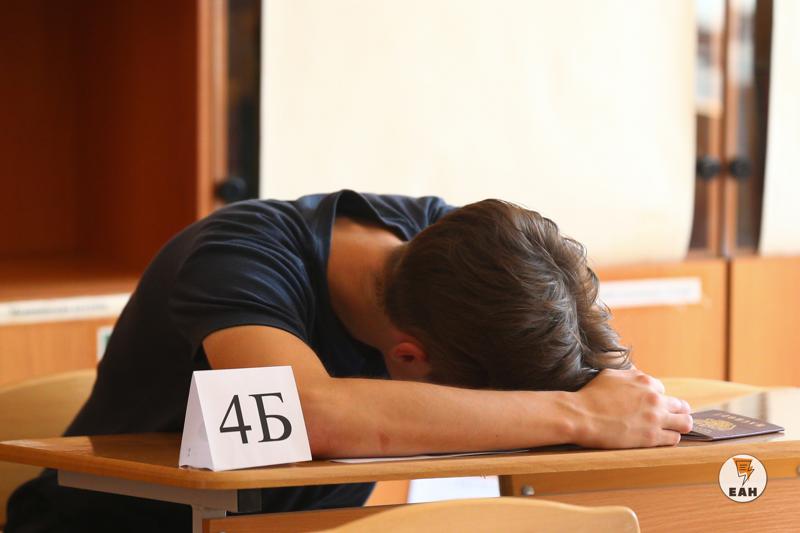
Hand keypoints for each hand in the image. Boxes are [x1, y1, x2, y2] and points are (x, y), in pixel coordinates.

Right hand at [569, 367, 692, 448]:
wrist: (581, 416)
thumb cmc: (590, 395)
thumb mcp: (610, 374)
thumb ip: (629, 375)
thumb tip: (638, 376)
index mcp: (645, 381)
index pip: (662, 390)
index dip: (655, 398)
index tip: (649, 406)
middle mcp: (654, 398)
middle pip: (681, 405)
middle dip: (675, 411)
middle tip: (668, 418)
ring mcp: (655, 418)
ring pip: (685, 423)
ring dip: (679, 425)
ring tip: (671, 429)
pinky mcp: (651, 437)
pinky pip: (674, 438)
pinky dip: (669, 438)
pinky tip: (660, 438)